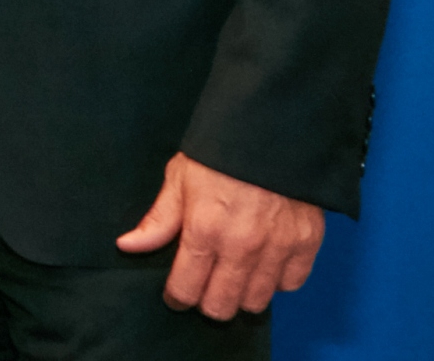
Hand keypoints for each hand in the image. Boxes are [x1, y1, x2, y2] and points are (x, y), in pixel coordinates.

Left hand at [115, 152, 323, 318]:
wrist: (272, 128)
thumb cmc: (221, 152)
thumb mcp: (180, 178)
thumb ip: (158, 219)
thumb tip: (127, 246)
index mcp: (204, 230)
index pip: (186, 289)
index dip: (177, 296)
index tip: (176, 294)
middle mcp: (241, 246)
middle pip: (222, 306)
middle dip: (208, 303)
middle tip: (205, 288)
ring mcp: (277, 248)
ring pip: (257, 302)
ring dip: (242, 296)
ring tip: (234, 278)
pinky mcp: (306, 243)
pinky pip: (290, 284)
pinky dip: (277, 281)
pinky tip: (265, 265)